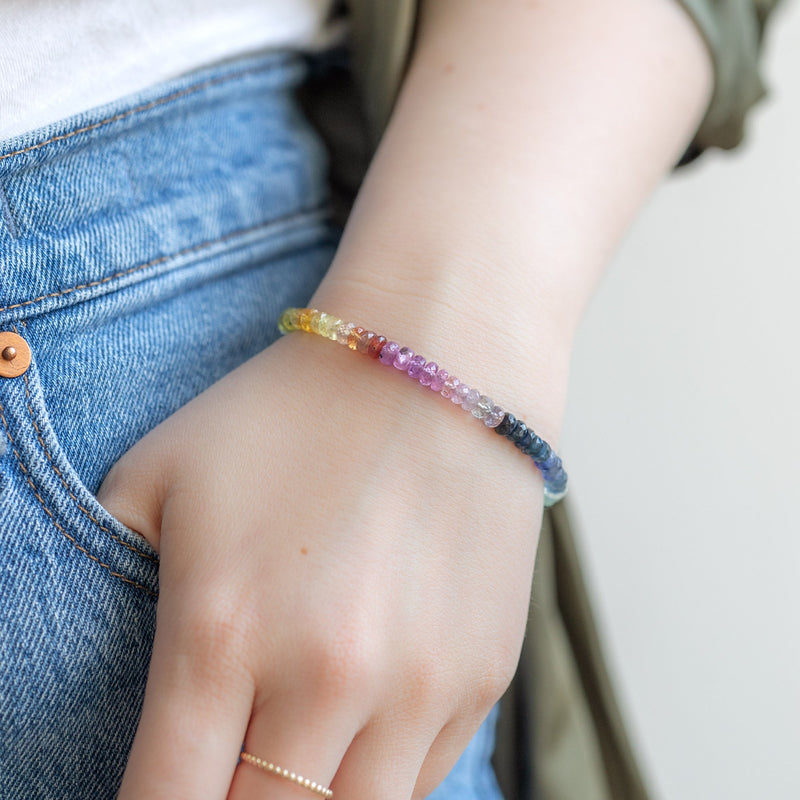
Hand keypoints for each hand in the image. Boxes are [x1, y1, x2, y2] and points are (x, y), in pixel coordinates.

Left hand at [99, 329, 541, 798]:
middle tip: (227, 757)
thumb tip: (106, 665)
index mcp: (221, 631)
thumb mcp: (162, 470)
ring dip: (310, 798)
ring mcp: (417, 685)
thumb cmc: (293, 412)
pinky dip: (378, 768)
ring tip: (295, 744)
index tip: (159, 791)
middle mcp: (326, 677)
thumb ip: (105, 569)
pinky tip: (364, 709)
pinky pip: (419, 779)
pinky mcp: (481, 675)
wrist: (442, 368)